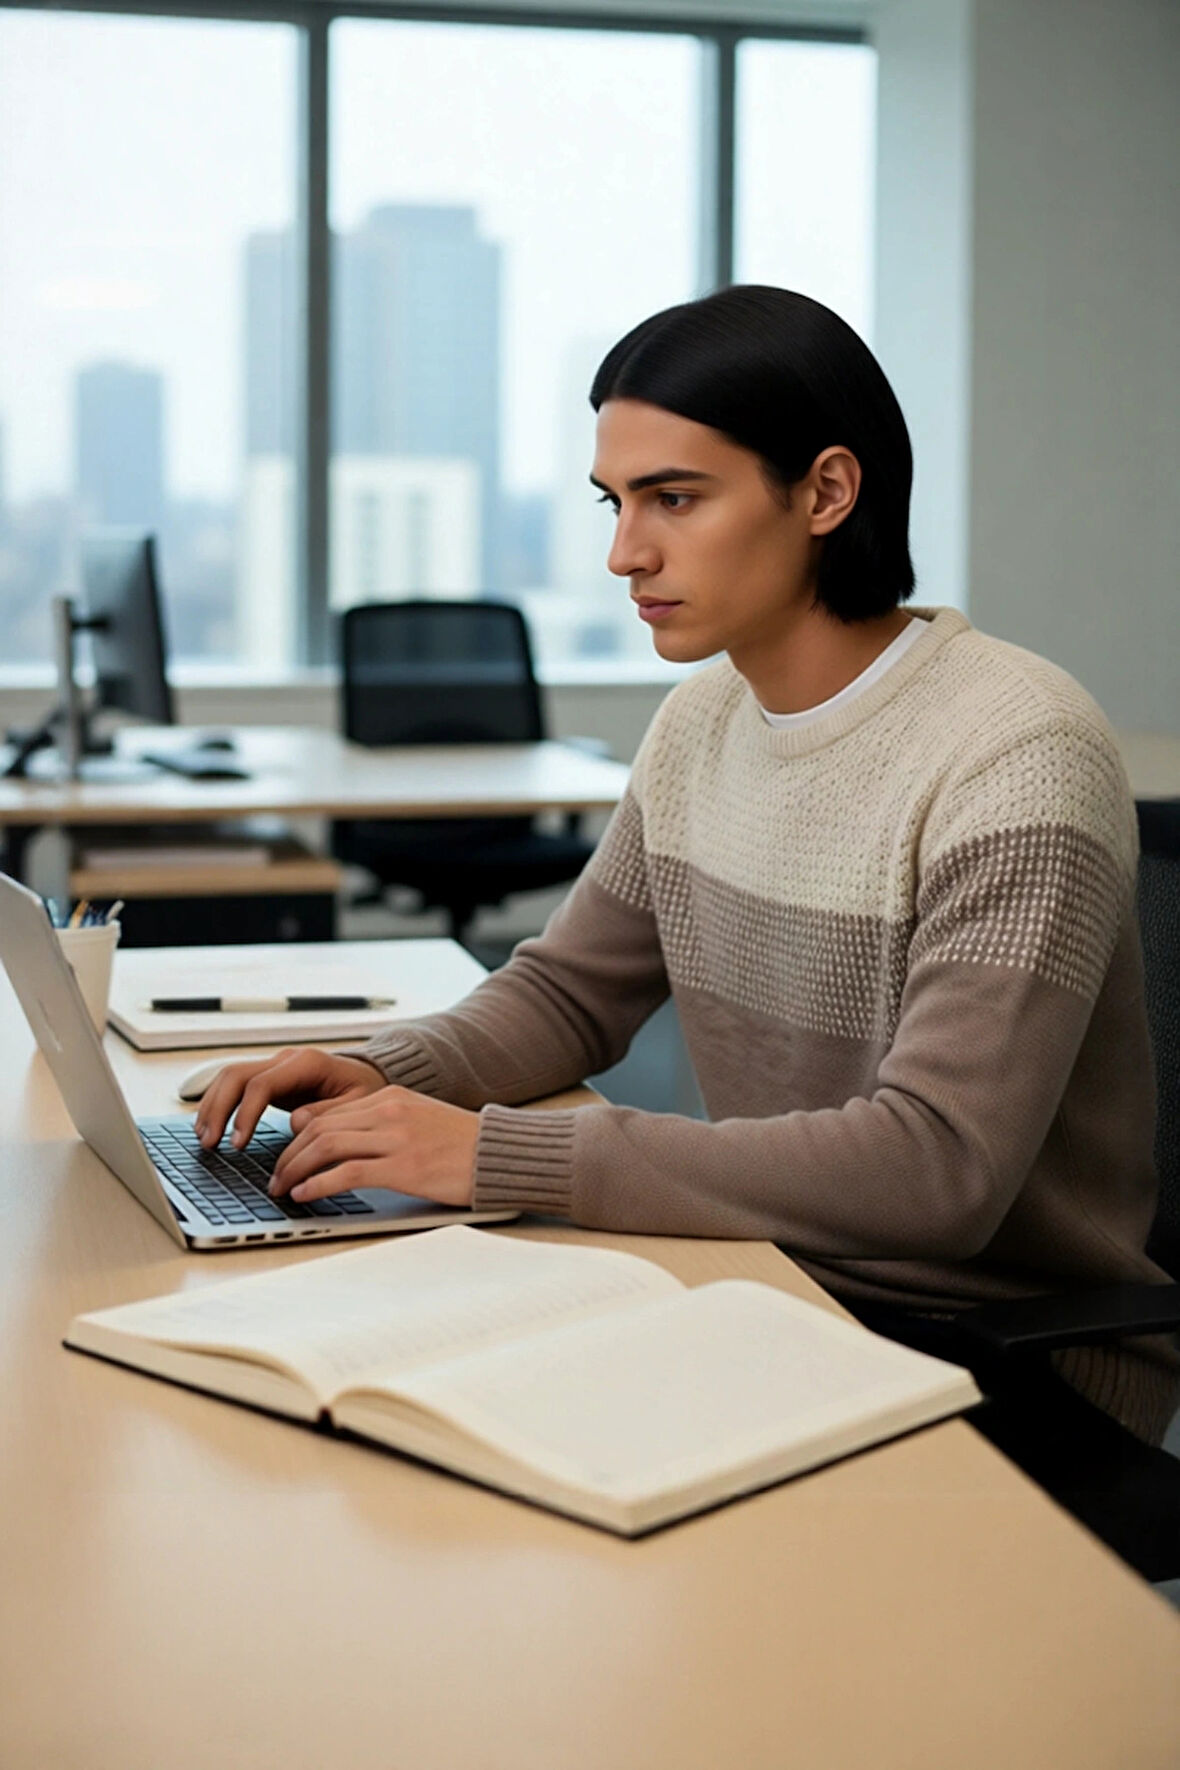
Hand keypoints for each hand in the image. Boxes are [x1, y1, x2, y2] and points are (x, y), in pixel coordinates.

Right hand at [194, 1047, 385, 1149]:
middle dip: (218, 1109)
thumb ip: (328, 1113)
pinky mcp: (270, 1079)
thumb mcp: (358, 1105)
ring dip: (212, 1106)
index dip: (245, 1114)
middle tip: (210, 1143)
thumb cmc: (365, 1091)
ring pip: (230, 1077)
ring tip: (204, 1138)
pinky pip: (236, 1086)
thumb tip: (296, 1123)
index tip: (238, 1143)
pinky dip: (219, 1104)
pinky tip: (211, 1126)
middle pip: (237, 1075)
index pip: (262, 1084)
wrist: (369, 1076)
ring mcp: (276, 1067)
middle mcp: (286, 1060)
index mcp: (307, 1063)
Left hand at [268, 1087, 479, 1207]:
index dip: (296, 1138)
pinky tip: (306, 1195)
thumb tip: (334, 1139)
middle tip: (275, 1178)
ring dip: (296, 1170)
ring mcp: (396, 1137)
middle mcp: (389, 1111)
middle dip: (288, 1156)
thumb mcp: (416, 1120)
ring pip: (326, 1146)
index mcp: (391, 1096)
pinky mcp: (404, 1166)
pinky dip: (319, 1184)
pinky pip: (348, 1172)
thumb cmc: (462, 1144)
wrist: (502, 1153)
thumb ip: (377, 1124)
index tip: (285, 1157)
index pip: (327, 1113)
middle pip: (318, 1128)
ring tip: (283, 1189)